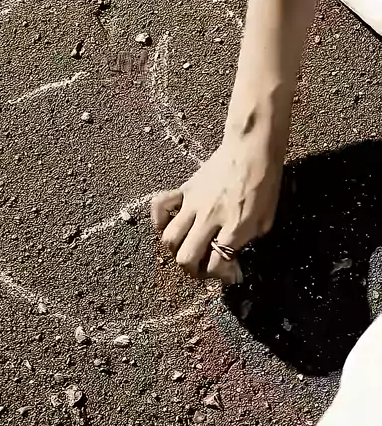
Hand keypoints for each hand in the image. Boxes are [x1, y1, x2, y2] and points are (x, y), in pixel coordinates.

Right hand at [151, 125, 284, 282]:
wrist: (252, 149)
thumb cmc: (265, 183)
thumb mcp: (266, 219)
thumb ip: (248, 241)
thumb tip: (234, 262)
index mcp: (235, 226)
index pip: (217, 264)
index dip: (223, 277)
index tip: (231, 274)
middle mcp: (210, 218)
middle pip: (186, 257)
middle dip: (195, 271)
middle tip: (205, 267)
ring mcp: (193, 203)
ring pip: (169, 238)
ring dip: (177, 251)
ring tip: (189, 249)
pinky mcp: (185, 189)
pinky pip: (160, 207)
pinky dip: (159, 220)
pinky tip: (170, 225)